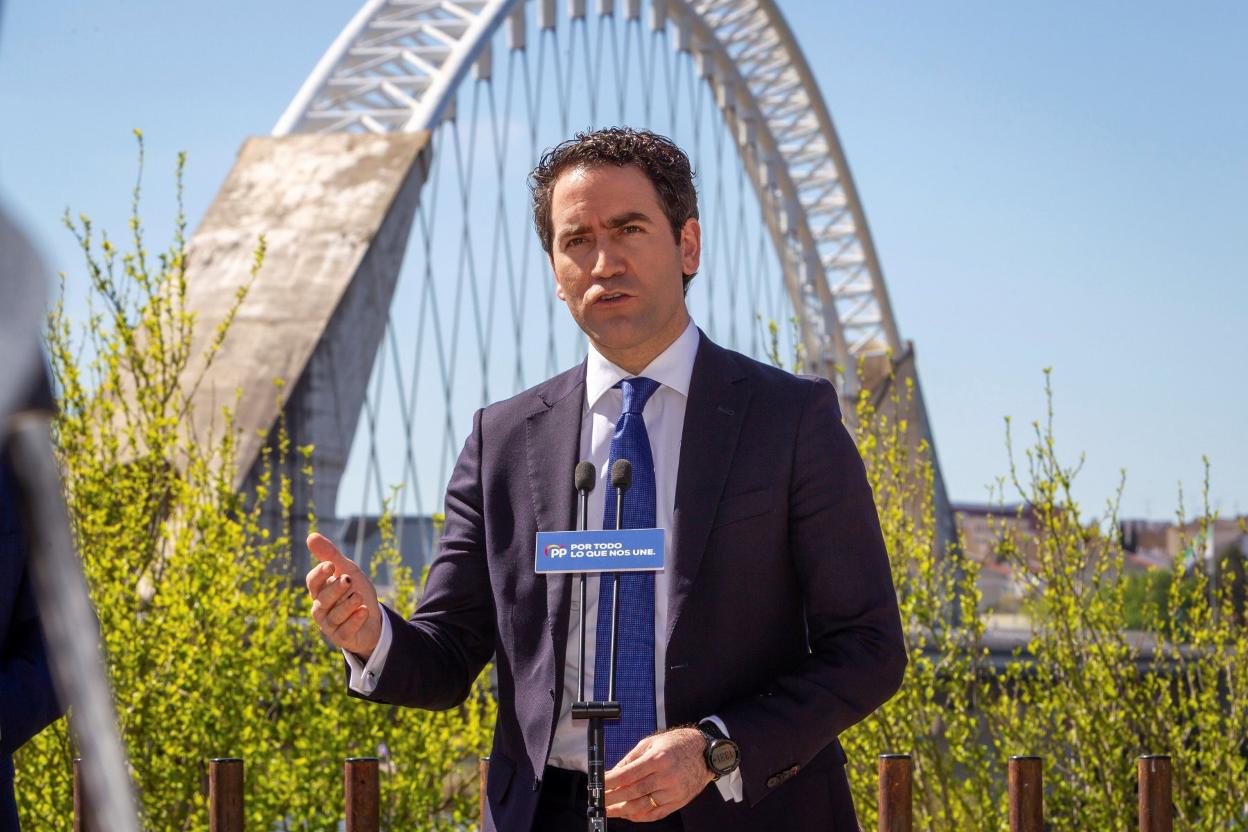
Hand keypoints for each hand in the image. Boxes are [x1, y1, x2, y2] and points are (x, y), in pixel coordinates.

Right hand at [304, 532, 381, 659]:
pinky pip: (345, 631)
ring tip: (359, 597)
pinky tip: (364, 611)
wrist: (373, 618)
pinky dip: (354, 621)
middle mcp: (321, 608)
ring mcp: (330, 625)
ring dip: (347, 606)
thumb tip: (311, 536)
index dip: (319, 574)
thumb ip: (330, 555)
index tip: (331, 565)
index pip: (313, 582)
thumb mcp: (348, 570)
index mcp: (320, 591)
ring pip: (334, 616)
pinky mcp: (342, 638)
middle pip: (322, 599)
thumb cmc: (356, 591)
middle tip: (348, 580)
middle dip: (335, 589)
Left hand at [603, 728, 712, 820]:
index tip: (598, 786)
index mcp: (658, 758)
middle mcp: (666, 776)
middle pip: (633, 793)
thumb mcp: (650, 743)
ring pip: (643, 806)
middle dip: (612, 799)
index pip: (627, 774)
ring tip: (610, 810)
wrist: (704, 752)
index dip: (610, 782)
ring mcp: (673, 791)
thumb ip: (630, 759)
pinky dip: (640, 816)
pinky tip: (628, 814)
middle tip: (600, 801)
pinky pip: (656, 814)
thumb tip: (613, 774)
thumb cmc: (677, 744)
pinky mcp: (679, 802)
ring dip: (623, 811)